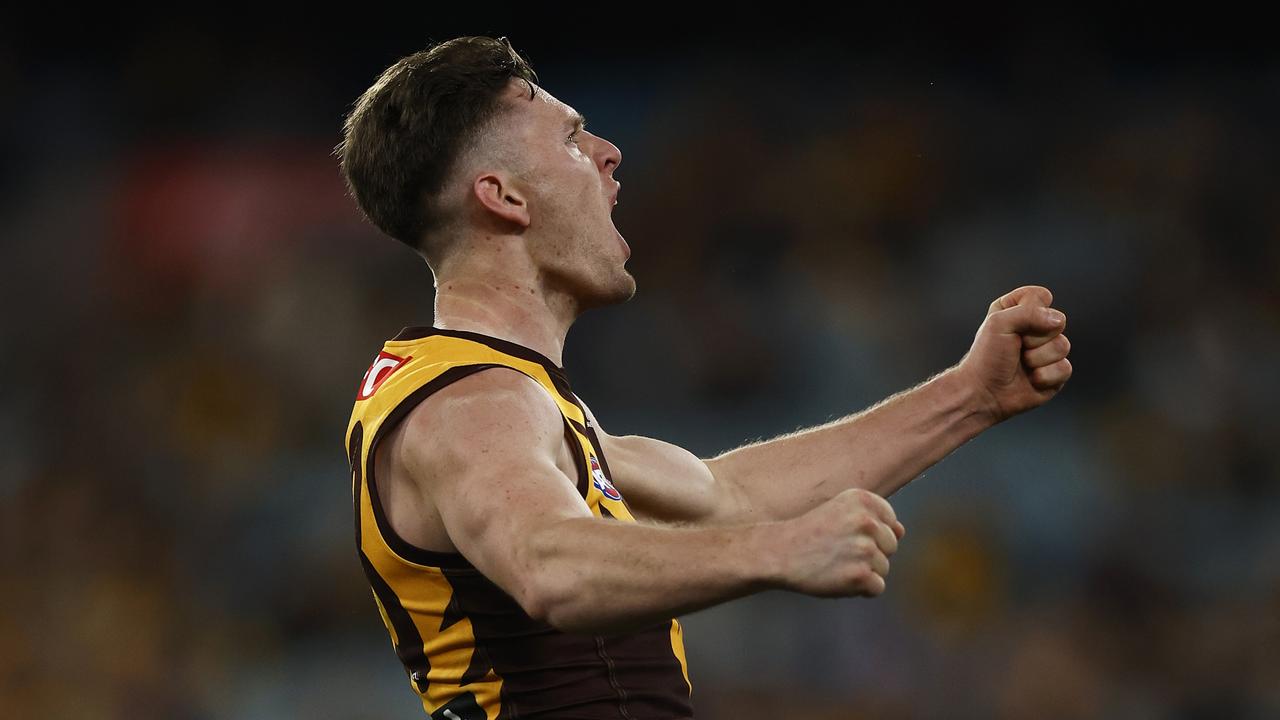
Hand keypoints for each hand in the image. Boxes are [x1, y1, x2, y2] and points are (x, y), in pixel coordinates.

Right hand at [776, 489, 905, 597]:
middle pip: (891, 546)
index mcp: (864, 499)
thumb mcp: (840, 510)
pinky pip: (877, 587)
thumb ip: (873, 517)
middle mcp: (867, 521)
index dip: (869, 534)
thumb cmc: (811, 533)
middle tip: (837, 551)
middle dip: (869, 553)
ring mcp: (864, 549)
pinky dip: (860, 589)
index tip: (843, 535)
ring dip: (863, 571)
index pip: (891, 524)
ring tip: (835, 564)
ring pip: (883, 568)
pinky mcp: (860, 575)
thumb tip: (902, 531)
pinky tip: (838, 578)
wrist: (778, 553)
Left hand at [955, 285, 1072, 423]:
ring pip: (1063, 346)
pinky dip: (1045, 376)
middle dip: (1034, 338)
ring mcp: (1047, 350)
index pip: (1041, 296)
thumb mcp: (999, 324)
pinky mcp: (1056, 372)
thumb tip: (1058, 320)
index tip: (1010, 325)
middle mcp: (1036, 327)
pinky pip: (1065, 368)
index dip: (1029, 310)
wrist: (984, 392)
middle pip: (1057, 320)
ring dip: (1037, 359)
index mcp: (1018, 308)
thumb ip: (1028, 313)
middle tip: (1015, 347)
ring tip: (1021, 364)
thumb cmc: (986, 356)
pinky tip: (1031, 379)